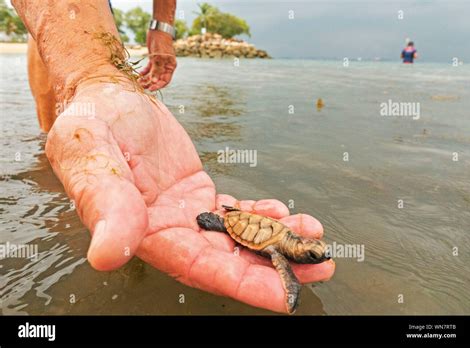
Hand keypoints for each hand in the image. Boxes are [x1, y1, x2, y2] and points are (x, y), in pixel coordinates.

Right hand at [46, 82, 334, 312]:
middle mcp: (167, 229)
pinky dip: (261, 215)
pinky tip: (285, 214)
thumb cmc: (91, 120)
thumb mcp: (89, 151)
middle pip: (227, 259)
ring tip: (314, 236)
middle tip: (319, 267)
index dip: (241, 283)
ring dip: (276, 240)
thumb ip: (103, 202)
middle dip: (274, 266)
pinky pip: (235, 211)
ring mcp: (186, 213)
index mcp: (140, 230)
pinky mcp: (199, 193)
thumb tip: (107, 255)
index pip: (197, 266)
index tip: (284, 295)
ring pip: (236, 236)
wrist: (108, 97)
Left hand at [139, 30, 176, 90]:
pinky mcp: (153, 59)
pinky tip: (139, 74)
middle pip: (158, 79)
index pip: (165, 81)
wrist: (158, 31)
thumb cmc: (161, 43)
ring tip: (139, 81)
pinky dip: (145, 72)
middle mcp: (166, 66)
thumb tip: (154, 82)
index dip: (158, 86)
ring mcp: (159, 63)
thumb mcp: (159, 57)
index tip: (150, 89)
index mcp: (170, 67)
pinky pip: (149, 68)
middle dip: (150, 83)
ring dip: (146, 78)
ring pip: (153, 74)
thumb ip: (157, 70)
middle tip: (142, 86)